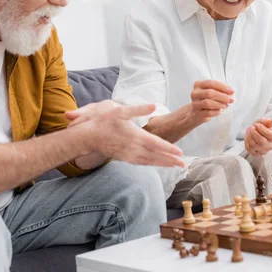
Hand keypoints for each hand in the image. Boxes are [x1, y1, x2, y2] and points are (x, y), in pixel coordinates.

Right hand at [65, 100, 184, 167]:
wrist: (87, 137)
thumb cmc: (103, 122)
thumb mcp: (120, 110)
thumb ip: (138, 109)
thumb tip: (154, 105)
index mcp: (135, 136)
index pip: (156, 144)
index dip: (169, 149)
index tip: (180, 153)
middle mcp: (134, 148)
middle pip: (156, 156)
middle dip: (170, 160)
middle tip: (183, 164)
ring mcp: (129, 155)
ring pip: (149, 161)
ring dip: (163, 164)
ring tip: (175, 165)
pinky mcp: (124, 158)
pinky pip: (142, 163)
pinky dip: (152, 164)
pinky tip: (157, 164)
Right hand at [190, 80, 233, 124]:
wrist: (195, 112)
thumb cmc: (205, 100)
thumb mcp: (212, 92)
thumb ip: (220, 90)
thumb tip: (230, 93)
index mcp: (198, 84)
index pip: (211, 83)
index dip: (223, 87)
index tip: (232, 91)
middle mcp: (195, 93)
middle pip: (209, 93)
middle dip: (222, 96)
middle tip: (231, 100)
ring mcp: (195, 104)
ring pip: (208, 103)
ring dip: (220, 104)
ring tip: (226, 106)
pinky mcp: (197, 113)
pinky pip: (208, 112)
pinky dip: (216, 112)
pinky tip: (220, 111)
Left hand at [245, 118, 271, 155]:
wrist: (263, 135)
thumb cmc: (265, 128)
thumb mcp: (265, 122)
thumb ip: (267, 121)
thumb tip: (271, 121)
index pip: (270, 135)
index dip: (262, 129)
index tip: (257, 124)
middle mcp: (270, 146)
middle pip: (262, 142)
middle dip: (254, 133)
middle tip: (251, 127)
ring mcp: (263, 151)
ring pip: (254, 145)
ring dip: (249, 136)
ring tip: (248, 130)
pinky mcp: (256, 153)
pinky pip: (249, 148)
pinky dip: (246, 141)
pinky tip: (247, 135)